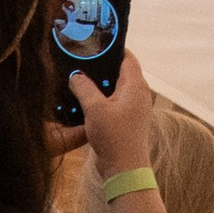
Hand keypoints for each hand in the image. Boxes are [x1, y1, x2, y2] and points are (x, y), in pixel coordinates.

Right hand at [74, 47, 153, 181]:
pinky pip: (113, 102)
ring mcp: (133, 108)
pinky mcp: (126, 120)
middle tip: (80, 60)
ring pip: (115, 88)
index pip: (127, 57)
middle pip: (120, 71)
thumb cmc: (114, 137)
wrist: (124, 169)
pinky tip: (83, 101)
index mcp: (135, 85)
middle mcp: (138, 94)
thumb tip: (75, 75)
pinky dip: (100, 99)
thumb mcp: (94, 108)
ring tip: (77, 78)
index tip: (94, 43)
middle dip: (101, 66)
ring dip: (98, 84)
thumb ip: (83, 87)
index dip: (112, 48)